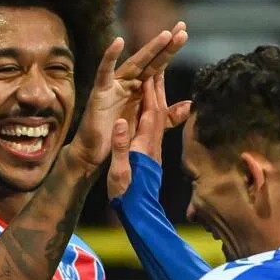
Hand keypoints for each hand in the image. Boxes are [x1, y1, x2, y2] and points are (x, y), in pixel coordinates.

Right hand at [66, 21, 187, 173]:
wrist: (95, 153)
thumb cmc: (118, 138)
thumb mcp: (148, 126)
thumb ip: (168, 116)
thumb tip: (190, 105)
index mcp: (141, 90)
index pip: (160, 67)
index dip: (171, 51)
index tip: (184, 34)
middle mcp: (129, 83)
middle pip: (151, 62)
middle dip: (167, 46)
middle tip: (182, 28)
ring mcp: (115, 85)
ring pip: (134, 64)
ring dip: (150, 49)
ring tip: (165, 35)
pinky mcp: (100, 92)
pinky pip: (105, 72)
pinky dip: (110, 58)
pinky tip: (118, 43)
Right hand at [107, 73, 192, 199]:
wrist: (138, 213)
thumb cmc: (125, 194)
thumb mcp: (119, 171)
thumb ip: (121, 146)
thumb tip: (121, 122)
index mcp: (144, 145)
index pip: (151, 111)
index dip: (150, 90)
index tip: (149, 69)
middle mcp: (153, 144)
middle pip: (160, 110)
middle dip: (159, 87)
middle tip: (160, 65)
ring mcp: (154, 149)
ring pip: (160, 117)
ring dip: (158, 97)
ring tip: (157, 81)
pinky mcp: (152, 155)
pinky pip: (157, 127)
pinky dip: (155, 112)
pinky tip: (151, 111)